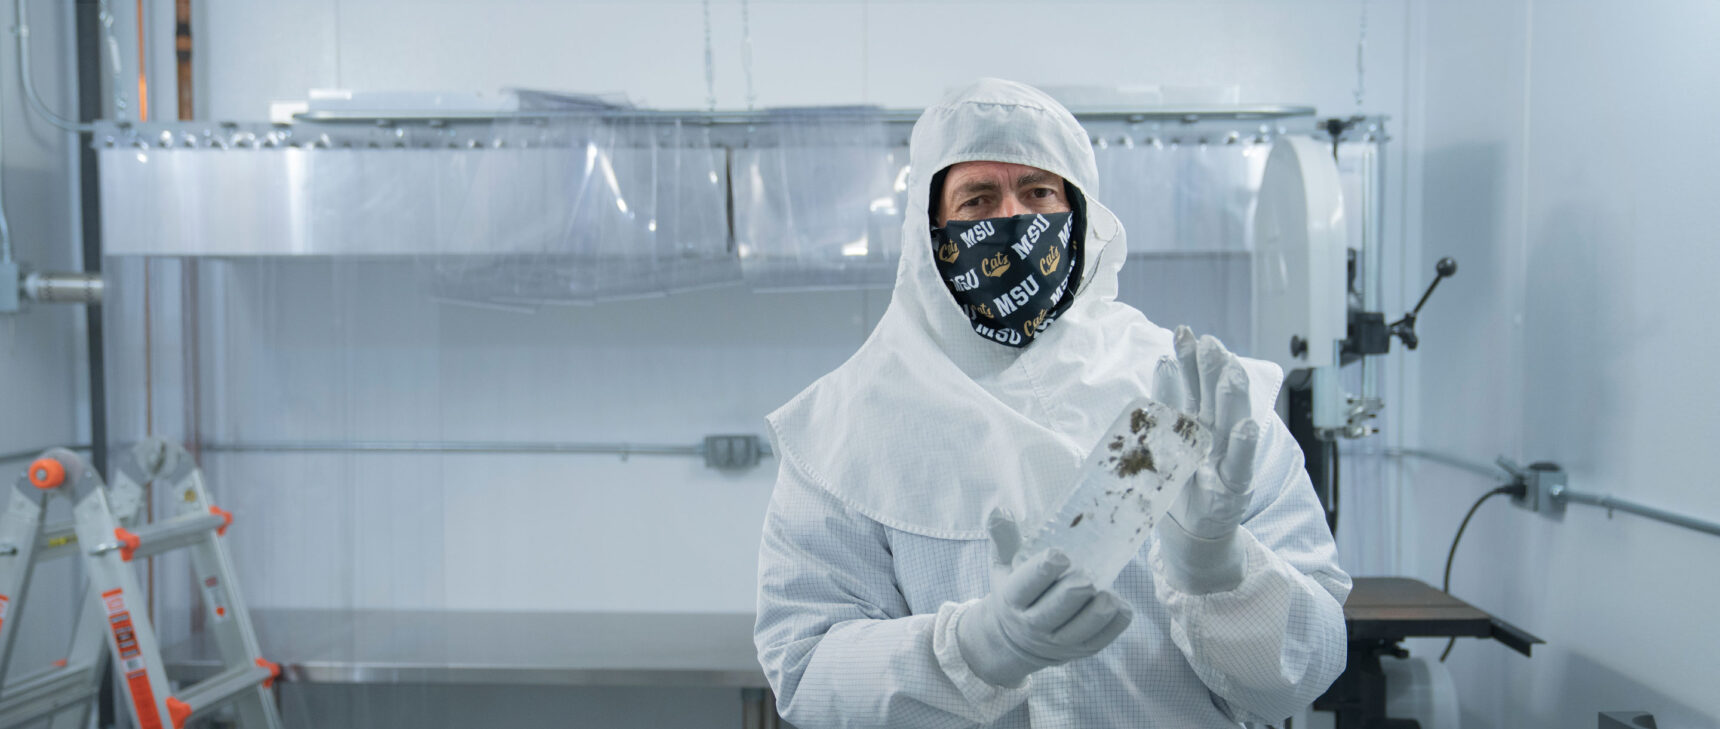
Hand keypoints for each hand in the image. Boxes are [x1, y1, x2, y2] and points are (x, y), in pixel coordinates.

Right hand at [955, 509, 1133, 687]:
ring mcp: (1059, 642)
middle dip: (1075, 591)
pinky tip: (1119, 605)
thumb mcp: (1002, 566)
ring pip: (1083, 627)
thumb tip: (1001, 509)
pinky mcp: (1081, 651)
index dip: (1045, 569)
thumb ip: (1004, 537)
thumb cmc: (1015, 592)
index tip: (1060, 555)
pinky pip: (1103, 639)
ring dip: (1099, 609)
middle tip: (1086, 577)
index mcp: (1013, 599)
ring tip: (1108, 593)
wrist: (1014, 641)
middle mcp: (1033, 625)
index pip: (1027, 585)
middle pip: (1057, 608)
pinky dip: (1115, 622)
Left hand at [1150, 327, 1261, 590]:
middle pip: (1215, 397)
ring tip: (1231, 370)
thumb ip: (1166, 407)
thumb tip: (1162, 362)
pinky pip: (1240, 464)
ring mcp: (1228, 460)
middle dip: (1212, 369)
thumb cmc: (1177, 486)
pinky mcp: (1234, 488)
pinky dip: (1245, 445)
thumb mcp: (1165, 444)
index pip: (1194, 385)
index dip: (1190, 360)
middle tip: (1207, 341)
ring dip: (1232, 396)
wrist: (1188, 534)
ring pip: (1232, 423)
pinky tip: (1249, 424)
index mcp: (1199, 423)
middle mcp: (1217, 436)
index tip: (1184, 333)